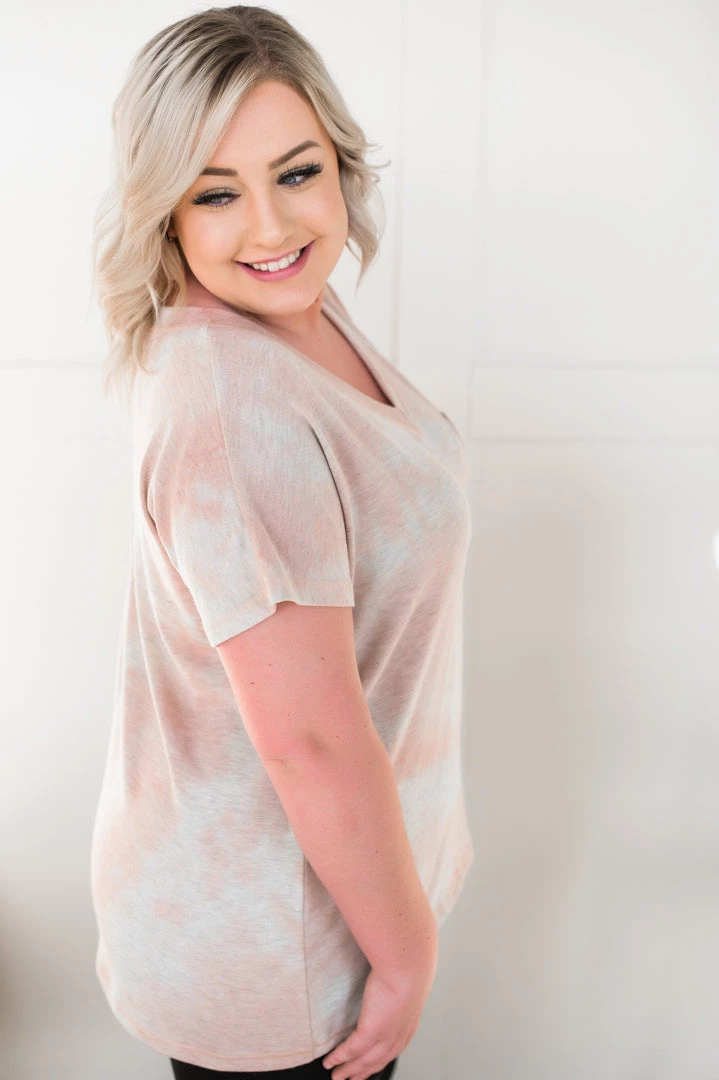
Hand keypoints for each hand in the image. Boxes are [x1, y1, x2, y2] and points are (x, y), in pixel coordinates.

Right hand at [321, 955, 437, 1079]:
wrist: (408, 965)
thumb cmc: (409, 964)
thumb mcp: (406, 980)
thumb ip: (397, 985)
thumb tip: (388, 978)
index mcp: (408, 1024)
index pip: (393, 1050)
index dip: (380, 1060)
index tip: (370, 1066)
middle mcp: (398, 1035)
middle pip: (377, 1061)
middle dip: (362, 1072)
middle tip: (349, 1079)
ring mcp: (385, 1036)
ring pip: (363, 1061)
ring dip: (348, 1071)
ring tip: (336, 1076)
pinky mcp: (371, 1031)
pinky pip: (351, 1050)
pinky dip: (339, 1057)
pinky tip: (330, 1061)